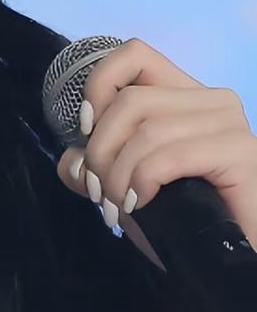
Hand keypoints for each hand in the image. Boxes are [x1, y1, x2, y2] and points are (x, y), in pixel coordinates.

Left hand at [54, 37, 256, 250]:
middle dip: (101, 150)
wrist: (232, 256)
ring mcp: (229, 123)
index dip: (100, 85)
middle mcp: (211, 100)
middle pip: (131, 99)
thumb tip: (71, 161)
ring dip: (118, 175)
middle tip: (100, 193)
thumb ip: (97, 171)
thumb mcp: (129, 190)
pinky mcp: (240, 152)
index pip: (135, 55)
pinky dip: (144, 181)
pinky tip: (141, 204)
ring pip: (147, 130)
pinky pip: (170, 156)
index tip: (86, 129)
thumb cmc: (187, 222)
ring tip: (117, 208)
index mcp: (185, 97)